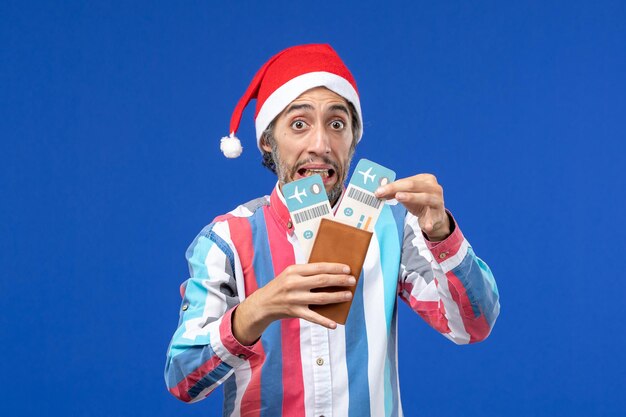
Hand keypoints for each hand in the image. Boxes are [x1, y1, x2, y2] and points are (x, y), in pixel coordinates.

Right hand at [232, 263, 355, 344]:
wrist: (262, 304)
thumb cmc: (281, 287)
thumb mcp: (290, 274)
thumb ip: (307, 273)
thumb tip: (331, 273)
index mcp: (294, 270)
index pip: (318, 267)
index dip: (335, 268)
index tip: (348, 269)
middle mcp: (294, 283)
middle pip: (322, 281)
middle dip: (340, 280)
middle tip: (352, 281)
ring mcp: (294, 298)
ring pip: (320, 298)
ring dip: (337, 297)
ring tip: (349, 295)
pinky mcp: (294, 312)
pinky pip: (312, 317)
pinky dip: (324, 321)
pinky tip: (334, 324)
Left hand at [375, 173, 450, 240]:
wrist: (435, 217)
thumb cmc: (419, 202)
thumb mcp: (407, 195)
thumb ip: (395, 192)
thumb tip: (379, 191)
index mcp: (426, 179)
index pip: (407, 180)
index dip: (392, 185)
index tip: (378, 191)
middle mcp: (434, 187)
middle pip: (413, 185)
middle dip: (396, 188)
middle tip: (382, 193)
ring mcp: (438, 201)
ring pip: (425, 197)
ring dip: (411, 197)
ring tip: (398, 197)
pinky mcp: (439, 215)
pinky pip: (434, 219)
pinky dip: (430, 222)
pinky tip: (426, 226)